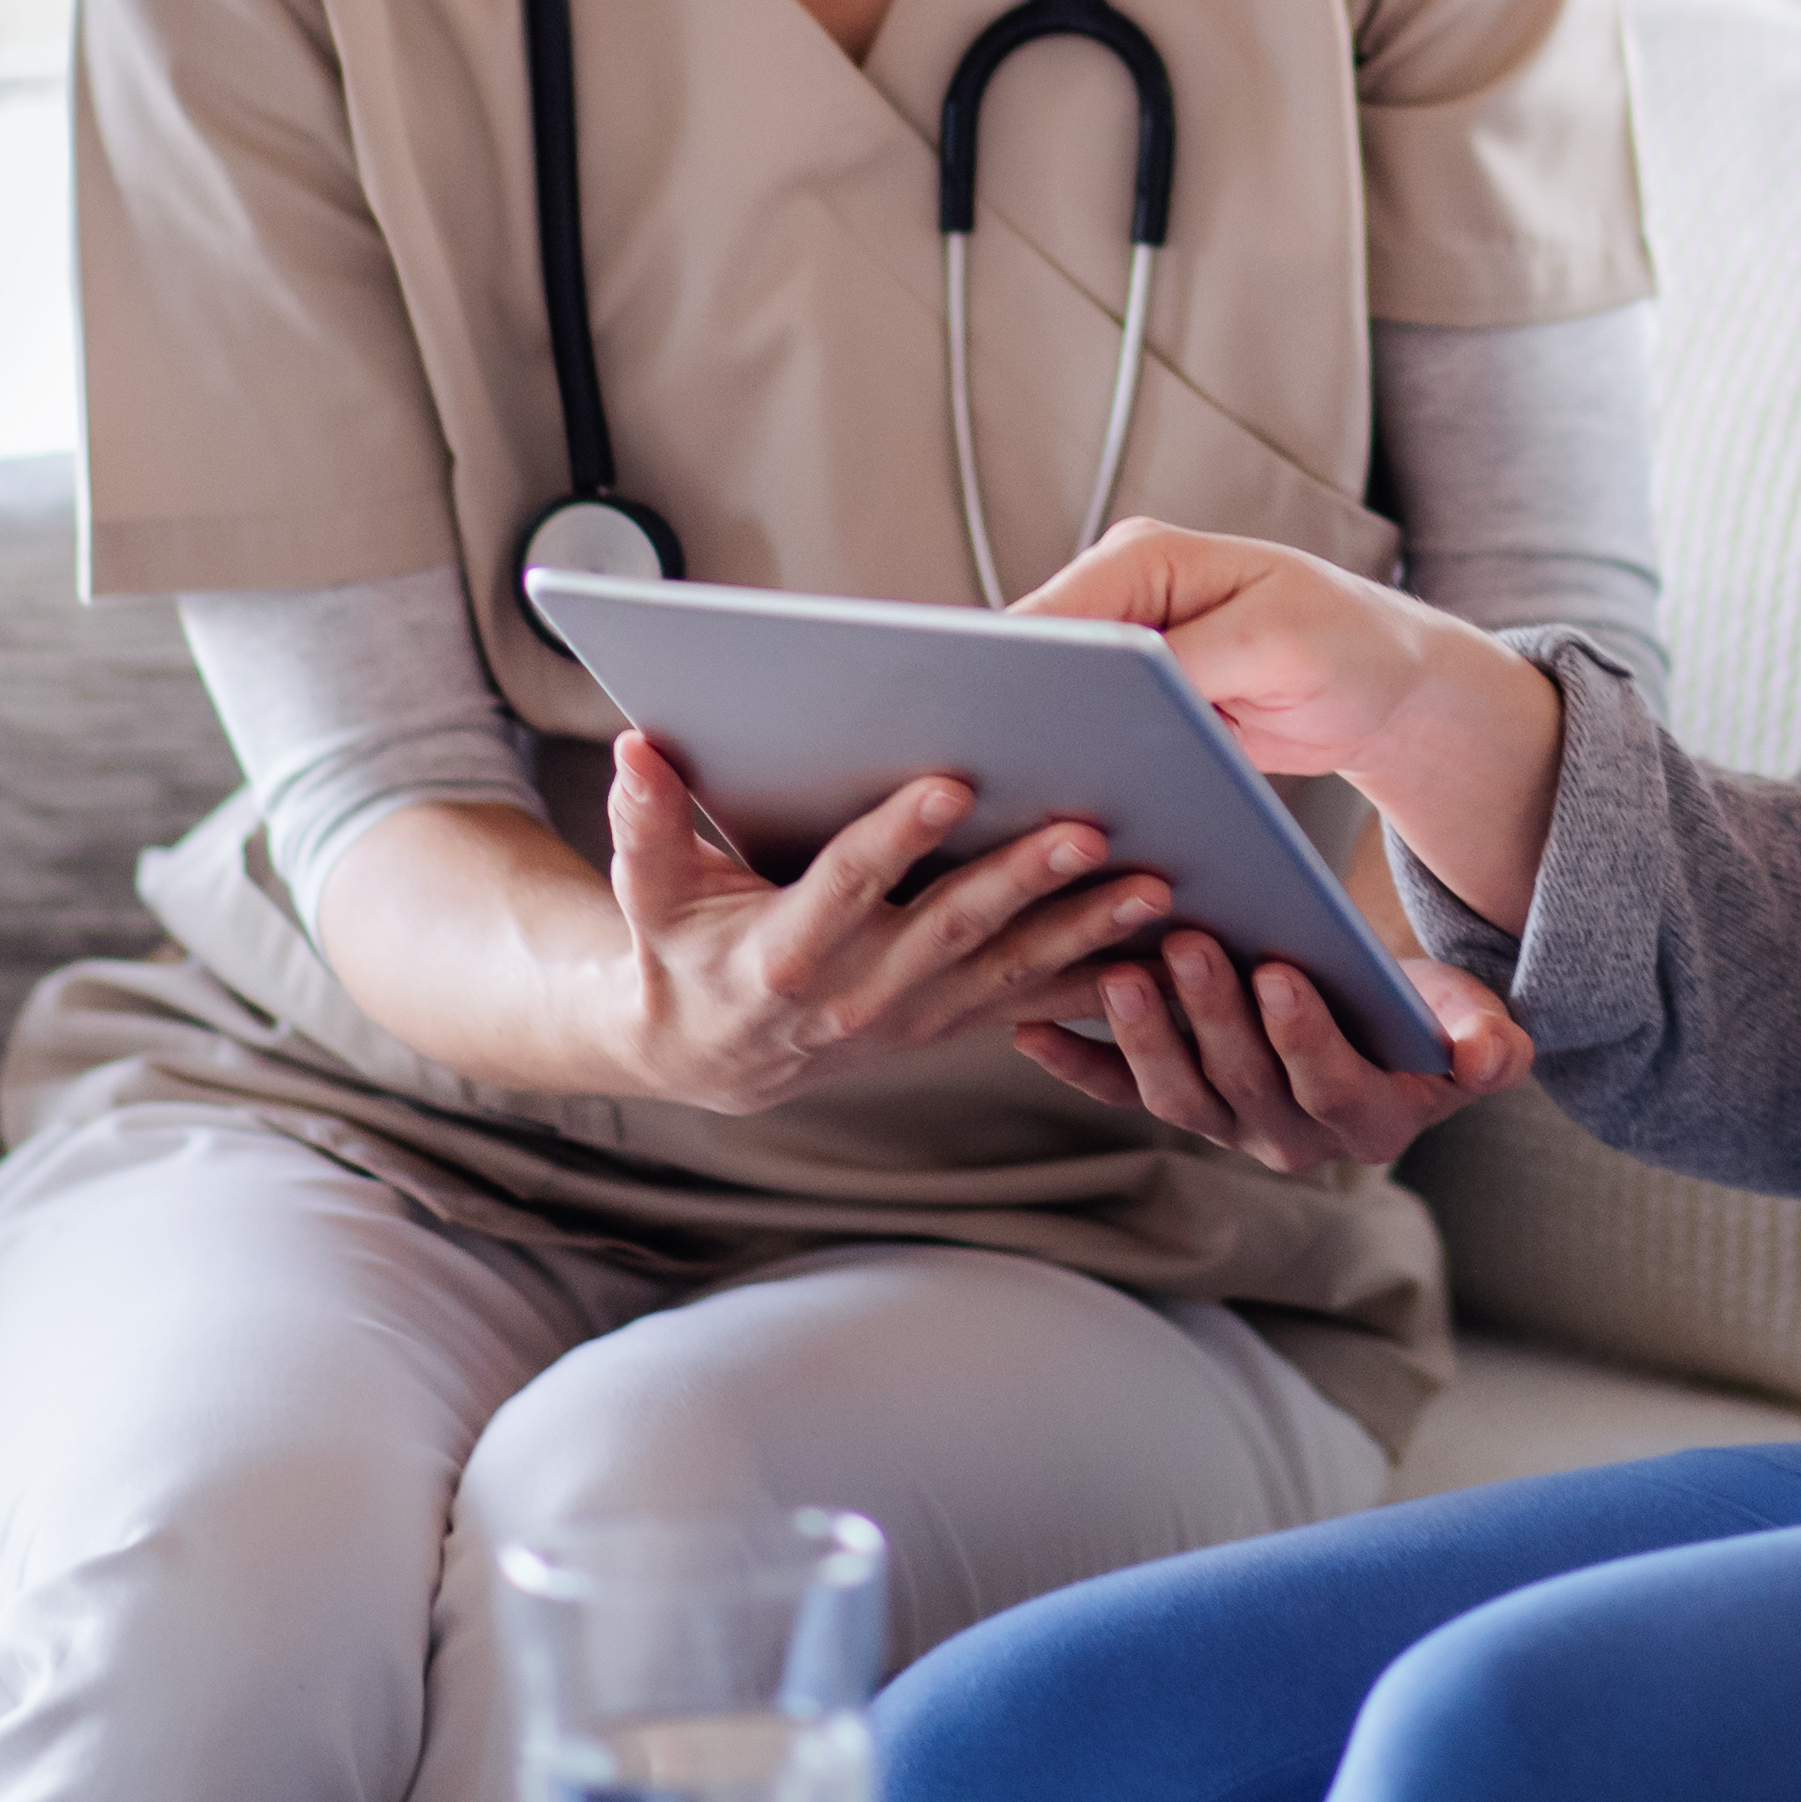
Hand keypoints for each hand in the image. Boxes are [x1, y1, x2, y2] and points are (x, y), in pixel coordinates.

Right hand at [600, 729, 1168, 1112]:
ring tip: (1156, 884)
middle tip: (1091, 826)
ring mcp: (915, 1017)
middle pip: (952, 927)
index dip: (897, 836)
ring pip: (1012, 969)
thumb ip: (645, 822)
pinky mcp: (953, 1024)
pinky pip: (1037, 1003)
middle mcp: (858, 994)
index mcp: (784, 952)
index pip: (847, 885)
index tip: (950, 781)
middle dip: (1025, 878)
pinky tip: (1165, 948)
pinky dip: (1102, 980)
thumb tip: (635, 746)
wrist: (710, 1056)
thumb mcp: (650, 892)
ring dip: (1088, 930)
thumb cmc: (680, 951)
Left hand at [1011, 931, 1532, 1175]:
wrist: (1379, 1030)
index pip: (1329, 1086)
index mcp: (1364, 1120)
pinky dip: (1075, 1063)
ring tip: (1121, 974)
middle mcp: (1288, 1136)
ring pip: (1176, 1092)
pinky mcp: (1173, 1094)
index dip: (1303, 1037)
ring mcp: (1224, 1120)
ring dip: (1144, 1035)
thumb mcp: (1473, 1024)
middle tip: (1190, 944)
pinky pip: (1118, 1090)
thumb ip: (1487, 1045)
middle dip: (1213, 1016)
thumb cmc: (1426, 1017)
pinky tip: (1030, 1029)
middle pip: (1243, 1084)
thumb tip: (1489, 1056)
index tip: (1283, 974)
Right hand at [1017, 521, 1567, 930]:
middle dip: (1012, 722)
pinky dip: (1080, 775)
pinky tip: (1071, 822)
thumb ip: (1187, 659)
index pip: (1044, 614)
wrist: (1391, 691)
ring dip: (1041, 757)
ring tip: (1019, 818)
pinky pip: (1089, 739)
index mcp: (1141, 557)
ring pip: (1052, 708)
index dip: (1001, 672)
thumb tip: (1107, 692)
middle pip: (1034, 663)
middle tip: (987, 792)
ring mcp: (1127, 656)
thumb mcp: (1272, 644)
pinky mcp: (1140, 708)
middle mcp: (1121, 599)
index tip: (975, 730)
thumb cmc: (1349, 644)